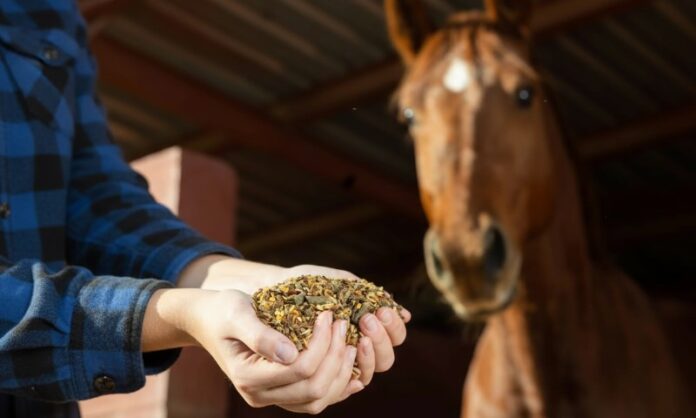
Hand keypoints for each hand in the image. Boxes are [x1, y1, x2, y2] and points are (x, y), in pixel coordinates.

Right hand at [144, 288, 362, 412]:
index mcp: (247, 377)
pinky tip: (351, 366)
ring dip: (340, 373)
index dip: (321, 343)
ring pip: (318, 400)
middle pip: (313, 388)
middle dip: (335, 356)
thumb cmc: (223, 310)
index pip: (299, 369)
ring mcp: (271, 398)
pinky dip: (337, 386)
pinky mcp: (282, 393)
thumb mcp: (236, 313)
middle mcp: (259, 395)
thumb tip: (290, 353)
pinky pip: (315, 399)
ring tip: (349, 342)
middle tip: (342, 325)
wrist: (209, 320)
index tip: (328, 315)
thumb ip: (260, 334)